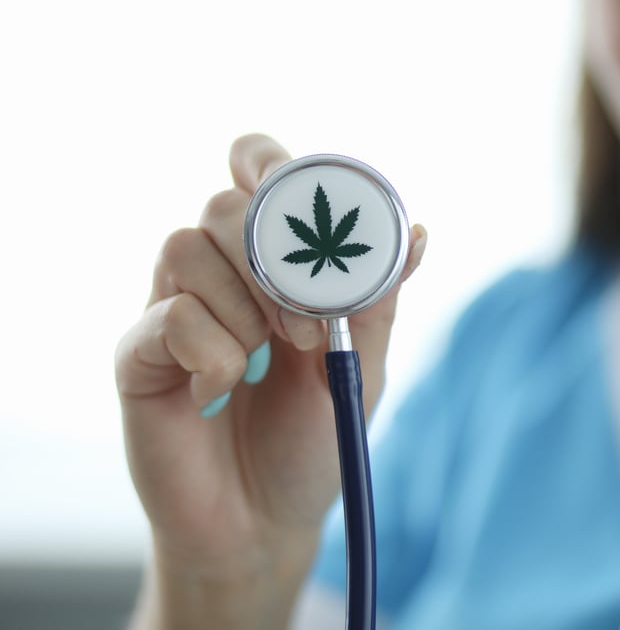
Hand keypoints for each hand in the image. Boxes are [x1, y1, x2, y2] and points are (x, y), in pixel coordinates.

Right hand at [115, 134, 425, 626]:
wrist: (266, 521)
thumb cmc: (313, 437)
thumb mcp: (361, 364)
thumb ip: (377, 298)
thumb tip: (417, 231)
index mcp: (270, 263)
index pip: (253, 172)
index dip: (267, 161)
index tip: (288, 182)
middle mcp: (216, 274)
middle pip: (223, 204)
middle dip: (274, 260)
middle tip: (308, 328)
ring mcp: (170, 309)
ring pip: (186, 246)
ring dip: (245, 306)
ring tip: (270, 361)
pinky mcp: (138, 356)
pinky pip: (167, 316)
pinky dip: (212, 353)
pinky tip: (221, 392)